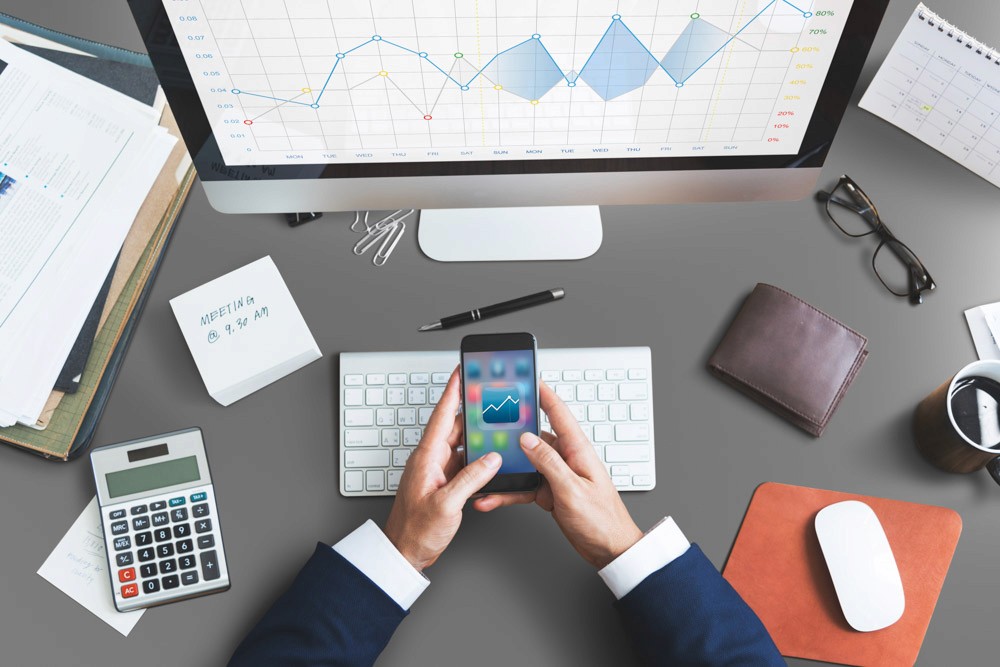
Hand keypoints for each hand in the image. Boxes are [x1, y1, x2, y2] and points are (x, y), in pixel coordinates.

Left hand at [384, 368, 501, 570]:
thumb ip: (471, 479)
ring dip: (477, 437)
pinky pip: (463, 463)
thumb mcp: (446, 504)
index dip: (452, 391)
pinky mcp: (443, 484)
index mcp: (426, 458)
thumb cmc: (415, 531)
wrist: (404, 553)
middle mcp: (430, 460)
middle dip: (472, 411)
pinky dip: (477, 459)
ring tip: (496, 426)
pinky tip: (490, 460)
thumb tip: (490, 458)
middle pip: (454, 427)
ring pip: (461, 445)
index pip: (441, 415)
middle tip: (490, 396)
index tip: (461, 370)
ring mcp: (437, 472)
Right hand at [473, 382, 642, 568]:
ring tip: (484, 466)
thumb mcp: (572, 490)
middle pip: (534, 436)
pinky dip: (508, 492)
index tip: (528, 378)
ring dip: (505, 467)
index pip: (558, 413)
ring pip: (524, 463)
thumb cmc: (602, 520)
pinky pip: (523, 486)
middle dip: (512, 430)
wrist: (609, 549)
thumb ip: (549, 462)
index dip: (543, 393)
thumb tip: (527, 439)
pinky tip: (492, 497)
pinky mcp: (549, 492)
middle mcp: (566, 458)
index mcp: (577, 450)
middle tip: (490, 420)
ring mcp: (556, 475)